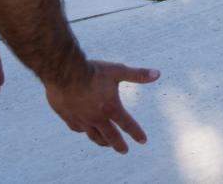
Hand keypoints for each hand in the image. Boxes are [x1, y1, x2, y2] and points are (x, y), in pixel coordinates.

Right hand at [45, 60, 159, 152]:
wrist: (64, 72)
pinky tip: (85, 130)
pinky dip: (84, 131)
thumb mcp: (118, 70)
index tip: (143, 140)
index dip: (136, 133)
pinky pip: (77, 128)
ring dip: (102, 141)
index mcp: (111, 108)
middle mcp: (96, 118)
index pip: (127, 124)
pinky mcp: (67, 116)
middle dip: (119, 144)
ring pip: (93, 135)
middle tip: (124, 150)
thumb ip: (138, 74)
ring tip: (106, 144)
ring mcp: (81, 119)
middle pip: (110, 136)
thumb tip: (158, 74)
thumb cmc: (93, 71)